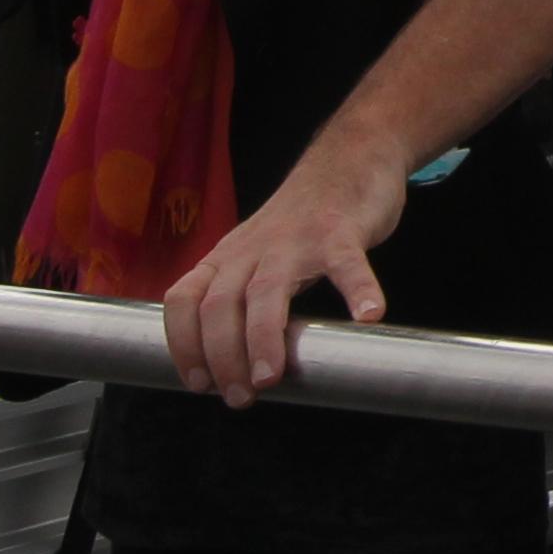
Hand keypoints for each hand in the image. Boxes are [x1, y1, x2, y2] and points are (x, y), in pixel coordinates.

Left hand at [163, 138, 404, 402]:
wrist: (348, 157)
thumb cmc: (301, 220)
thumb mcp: (255, 254)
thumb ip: (243, 300)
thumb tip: (238, 370)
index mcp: (227, 257)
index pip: (183, 300)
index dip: (183, 344)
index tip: (199, 384)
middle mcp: (253, 248)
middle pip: (220, 304)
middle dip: (223, 356)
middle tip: (241, 396)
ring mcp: (296, 239)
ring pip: (268, 291)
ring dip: (264, 338)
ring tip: (271, 376)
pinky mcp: (341, 230)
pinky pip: (347, 264)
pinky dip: (358, 290)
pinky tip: (369, 316)